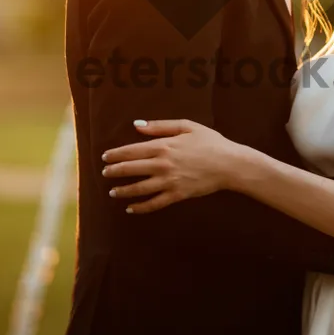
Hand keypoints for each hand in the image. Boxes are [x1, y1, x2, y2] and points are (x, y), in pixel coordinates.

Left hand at [101, 119, 242, 214]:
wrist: (229, 164)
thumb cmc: (209, 142)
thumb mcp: (186, 126)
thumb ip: (160, 126)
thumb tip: (137, 125)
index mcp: (163, 146)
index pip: (131, 151)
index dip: (116, 154)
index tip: (105, 157)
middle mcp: (162, 165)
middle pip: (131, 169)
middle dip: (114, 171)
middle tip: (104, 173)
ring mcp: (169, 182)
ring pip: (139, 188)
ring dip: (123, 191)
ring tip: (112, 192)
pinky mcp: (177, 195)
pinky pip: (154, 203)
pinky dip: (140, 208)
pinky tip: (131, 209)